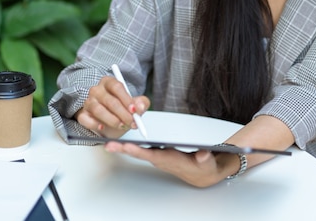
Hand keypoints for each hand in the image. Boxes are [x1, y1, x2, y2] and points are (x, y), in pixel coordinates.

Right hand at [75, 76, 149, 137]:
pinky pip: (86, 119)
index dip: (127, 99)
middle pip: (109, 100)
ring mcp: (88, 102)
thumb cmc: (121, 111)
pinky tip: (103, 128)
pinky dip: (95, 124)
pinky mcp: (82, 114)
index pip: (117, 87)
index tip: (134, 110)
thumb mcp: (134, 106)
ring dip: (112, 120)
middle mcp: (97, 90)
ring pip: (98, 110)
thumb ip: (141, 103)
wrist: (109, 124)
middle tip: (131, 122)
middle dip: (122, 113)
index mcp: (109, 82)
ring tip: (121, 126)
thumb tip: (140, 107)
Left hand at [103, 143, 239, 187]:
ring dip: (125, 148)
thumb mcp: (207, 163)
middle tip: (109, 145)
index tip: (127, 147)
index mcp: (170, 160)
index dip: (139, 151)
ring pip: (139, 151)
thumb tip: (202, 154)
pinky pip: (142, 149)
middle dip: (124, 149)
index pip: (152, 155)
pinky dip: (132, 146)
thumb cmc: (203, 168)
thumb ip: (204, 158)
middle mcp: (161, 159)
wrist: (202, 174)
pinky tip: (123, 142)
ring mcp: (159, 156)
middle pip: (140, 153)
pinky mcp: (159, 154)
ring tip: (110, 143)